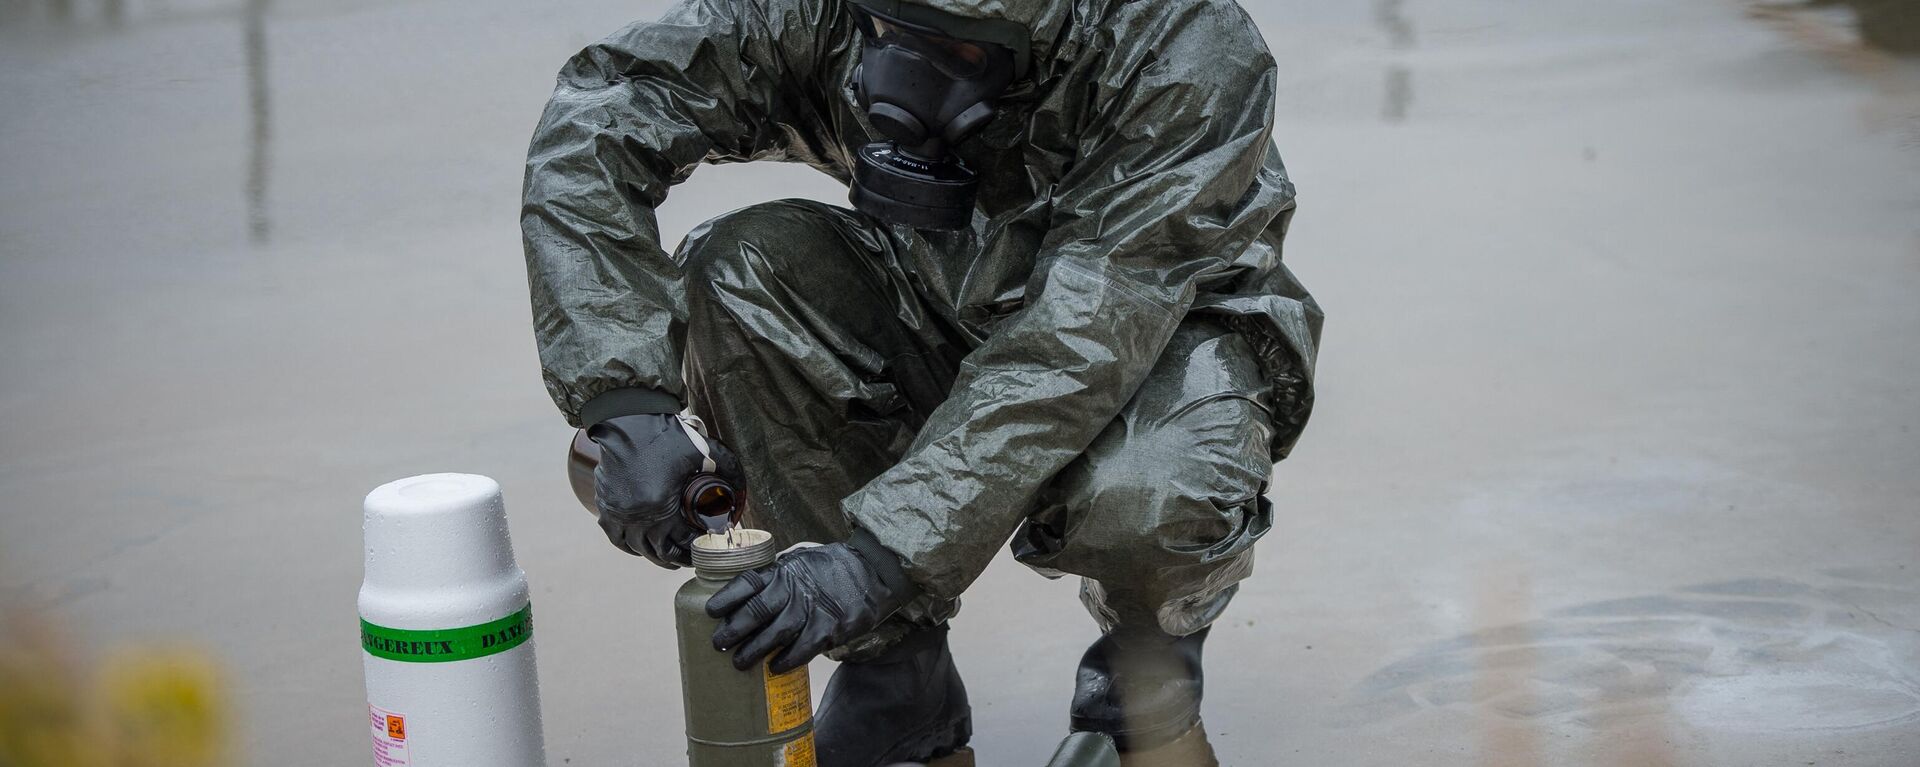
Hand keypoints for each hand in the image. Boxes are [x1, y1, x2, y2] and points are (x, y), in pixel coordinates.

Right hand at [588, 413, 743, 567]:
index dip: (695, 549)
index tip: (703, 547)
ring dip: (652, 554)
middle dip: (676, 557)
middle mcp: (636, 516)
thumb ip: (728, 470)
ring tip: (665, 556)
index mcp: (660, 507)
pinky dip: (628, 545)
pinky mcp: (605, 504)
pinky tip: (638, 545)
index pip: (681, 542)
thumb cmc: (665, 434)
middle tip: (687, 557)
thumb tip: (741, 490)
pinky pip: (615, 537)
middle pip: (657, 552)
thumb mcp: (703, 452)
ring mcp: (617, 513)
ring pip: (635, 548)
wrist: (627, 419)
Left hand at [705, 529, 917, 672]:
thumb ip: (776, 575)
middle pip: (758, 610)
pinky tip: (774, 667)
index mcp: (783, 570)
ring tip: (738, 662)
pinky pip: (804, 647)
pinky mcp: (831, 626)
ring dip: (755, 649)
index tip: (710, 611)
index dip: (728, 597)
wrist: (872, 572)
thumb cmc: (829, 569)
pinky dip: (787, 659)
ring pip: (777, 632)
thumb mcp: (800, 560)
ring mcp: (813, 607)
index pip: (749, 581)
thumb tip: (745, 591)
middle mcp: (795, 587)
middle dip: (735, 629)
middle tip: (718, 643)